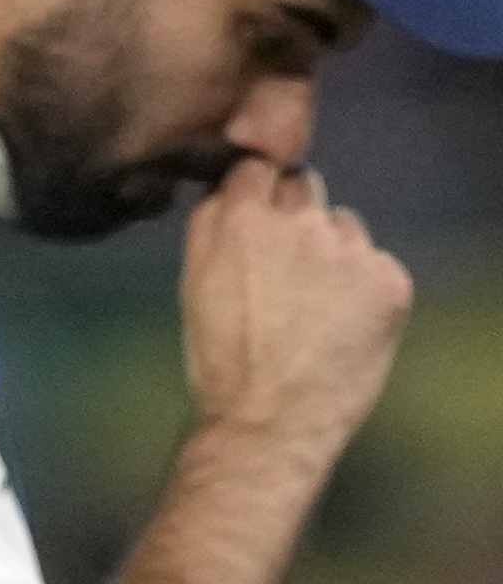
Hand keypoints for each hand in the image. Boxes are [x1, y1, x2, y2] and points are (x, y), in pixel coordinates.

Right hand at [179, 158, 411, 462]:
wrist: (269, 419)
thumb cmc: (220, 353)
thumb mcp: (195, 274)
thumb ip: (213, 222)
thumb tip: (233, 190)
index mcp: (240, 216)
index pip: (257, 165)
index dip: (257, 191)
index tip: (258, 214)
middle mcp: (298, 222)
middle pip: (305, 184)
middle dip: (296, 213)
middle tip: (289, 261)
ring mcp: (349, 251)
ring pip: (345, 225)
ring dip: (333, 248)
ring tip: (320, 299)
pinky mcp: (389, 281)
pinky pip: (378, 264)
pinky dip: (365, 285)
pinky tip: (347, 320)